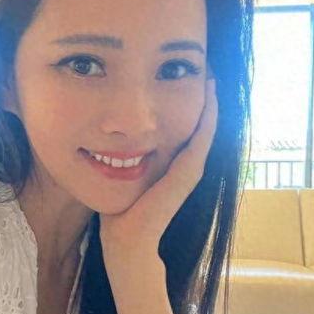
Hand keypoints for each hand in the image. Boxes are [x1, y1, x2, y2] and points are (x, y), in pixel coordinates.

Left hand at [99, 78, 217, 285]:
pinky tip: (210, 94)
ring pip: (205, 129)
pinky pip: (202, 138)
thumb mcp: (119, 177)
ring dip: (209, 104)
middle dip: (200, 100)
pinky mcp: (188, 173)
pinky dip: (209, 117)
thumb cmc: (119, 213)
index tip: (182, 80)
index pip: (181, 131)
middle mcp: (183, 167)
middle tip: (205, 70)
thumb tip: (102, 141)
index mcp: (168, 167)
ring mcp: (189, 170)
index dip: (186, 108)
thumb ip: (118, 161)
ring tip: (211, 77)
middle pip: (197, 127)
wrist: (126, 243)